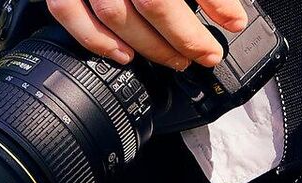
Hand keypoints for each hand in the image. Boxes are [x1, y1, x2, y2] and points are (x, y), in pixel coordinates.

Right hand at [47, 0, 248, 69]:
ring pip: (113, 14)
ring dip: (147, 45)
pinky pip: (67, 10)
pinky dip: (94, 38)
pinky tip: (122, 54)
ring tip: (174, 59)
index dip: (212, 6)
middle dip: (182, 37)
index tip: (233, 24)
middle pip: (151, 3)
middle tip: (204, 54)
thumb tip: (231, 9)